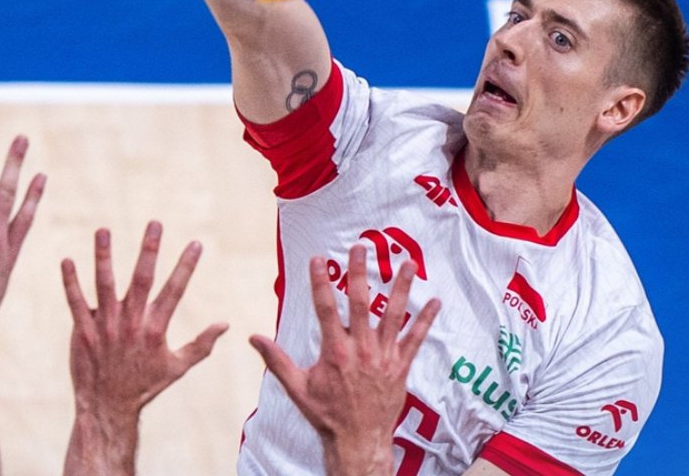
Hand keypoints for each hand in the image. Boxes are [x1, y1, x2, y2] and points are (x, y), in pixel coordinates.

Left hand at [62, 221, 227, 419]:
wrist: (108, 408)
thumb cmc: (144, 387)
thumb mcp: (178, 368)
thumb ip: (201, 344)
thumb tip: (226, 324)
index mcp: (155, 329)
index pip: (175, 290)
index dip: (186, 266)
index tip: (196, 243)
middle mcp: (131, 323)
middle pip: (141, 279)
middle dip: (149, 250)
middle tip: (154, 223)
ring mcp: (105, 326)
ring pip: (104, 284)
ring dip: (103, 256)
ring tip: (103, 230)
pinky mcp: (82, 331)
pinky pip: (75, 302)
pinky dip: (70, 282)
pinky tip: (67, 260)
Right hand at [250, 247, 439, 475]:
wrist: (358, 440)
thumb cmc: (326, 414)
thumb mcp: (297, 387)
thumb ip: (276, 360)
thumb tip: (252, 338)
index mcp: (335, 351)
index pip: (325, 308)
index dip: (320, 282)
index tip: (317, 259)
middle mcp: (361, 350)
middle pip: (360, 303)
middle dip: (360, 273)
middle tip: (361, 247)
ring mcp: (383, 357)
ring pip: (394, 315)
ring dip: (401, 287)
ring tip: (407, 263)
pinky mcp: (400, 367)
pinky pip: (416, 340)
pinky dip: (426, 320)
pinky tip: (436, 301)